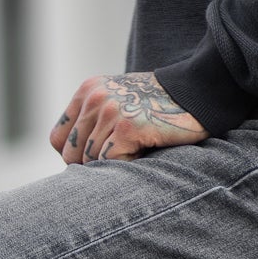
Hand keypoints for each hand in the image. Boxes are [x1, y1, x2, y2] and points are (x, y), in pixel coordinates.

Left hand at [49, 71, 208, 163]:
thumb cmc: (160, 108)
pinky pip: (113, 164)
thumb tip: (72, 164)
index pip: (58, 140)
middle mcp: (94, 98)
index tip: (99, 158)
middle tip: (124, 158)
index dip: (75, 156)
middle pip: (72, 156)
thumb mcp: (118, 106)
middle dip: (95, 166)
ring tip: (139, 149)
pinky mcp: (127, 127)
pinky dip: (129, 166)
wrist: (198, 93)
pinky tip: (146, 151)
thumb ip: (94, 125)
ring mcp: (110, 111)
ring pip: (93, 163)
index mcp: (87, 92)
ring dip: (117, 165)